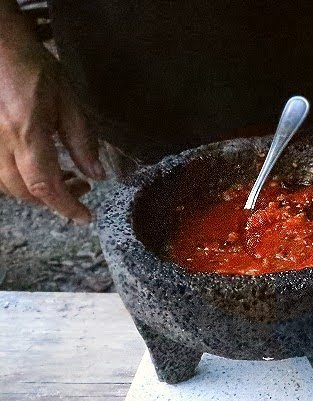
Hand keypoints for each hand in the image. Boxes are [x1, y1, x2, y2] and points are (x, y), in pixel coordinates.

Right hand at [0, 21, 103, 222]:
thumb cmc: (32, 67)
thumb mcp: (68, 100)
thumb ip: (82, 140)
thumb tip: (96, 174)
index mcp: (25, 133)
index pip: (44, 186)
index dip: (66, 206)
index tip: (85, 216)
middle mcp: (0, 143)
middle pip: (24, 192)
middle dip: (54, 200)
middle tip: (81, 190)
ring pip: (7, 184)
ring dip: (37, 189)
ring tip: (67, 176)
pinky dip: (21, 177)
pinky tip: (41, 165)